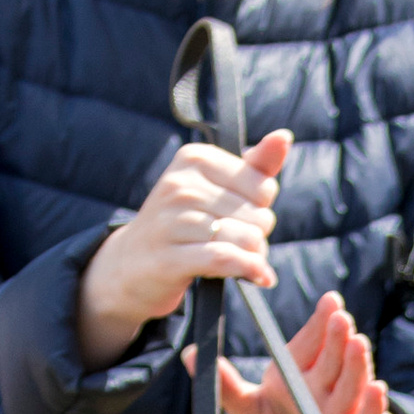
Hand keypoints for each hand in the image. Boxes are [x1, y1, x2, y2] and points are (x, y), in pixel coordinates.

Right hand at [76, 129, 291, 363]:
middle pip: (258, 215)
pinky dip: (249, 270)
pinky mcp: (170, 258)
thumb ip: (256, 166)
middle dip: (258, 236)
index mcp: (195, 158)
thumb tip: (284, 137)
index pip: (262, 185)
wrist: (129, 265)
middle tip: (236, 243)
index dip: (261, 208)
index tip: (241, 216)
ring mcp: (173, 221)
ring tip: (239, 260)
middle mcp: (181, 185)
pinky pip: (226, 260)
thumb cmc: (183, 223)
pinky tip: (259, 277)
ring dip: (254, 257)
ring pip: (247, 239)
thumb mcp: (217, 188)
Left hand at [194, 291, 413, 413]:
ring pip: (351, 385)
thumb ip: (226, 388)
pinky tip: (378, 389)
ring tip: (359, 343)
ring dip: (356, 365)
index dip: (320, 323)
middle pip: (331, 360)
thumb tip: (190, 354)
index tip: (330, 300)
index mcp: (300, 372)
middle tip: (341, 318)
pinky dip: (372, 409)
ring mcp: (344, 413)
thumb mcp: (249, 412)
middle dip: (336, 340)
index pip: (310, 344)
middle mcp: (325, 387)